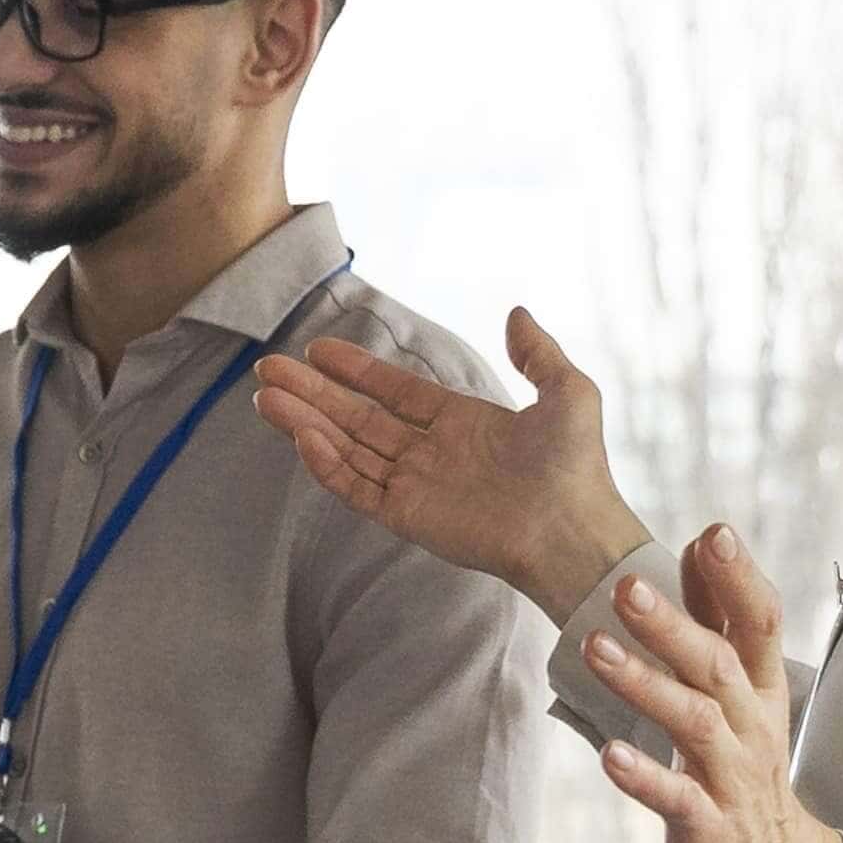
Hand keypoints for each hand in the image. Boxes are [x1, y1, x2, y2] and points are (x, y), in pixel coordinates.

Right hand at [256, 309, 653, 625]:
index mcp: (462, 423)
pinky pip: (357, 487)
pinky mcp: (407, 517)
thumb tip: (516, 312)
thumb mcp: (569, 392)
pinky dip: (327, 464)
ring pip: (346, 449)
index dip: (355, 370)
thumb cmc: (577, 467)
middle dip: (312, 393)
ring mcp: (415, 486)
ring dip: (306, 422)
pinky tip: (302, 438)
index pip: (393, 392)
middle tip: (267, 370)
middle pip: (357, 417)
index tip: (317, 350)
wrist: (574, 530)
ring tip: (265, 398)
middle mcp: (431, 453)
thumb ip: (538, 353)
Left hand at [582, 526, 842, 842]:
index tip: (713, 531)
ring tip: (595, 652)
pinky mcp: (707, 831)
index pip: (760, 623)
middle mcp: (751, 728)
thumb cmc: (740, 772)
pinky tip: (608, 756)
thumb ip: (717, 617)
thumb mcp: (737, 692)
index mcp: (760, 689)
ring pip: (695, 724)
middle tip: (624, 586)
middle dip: (673, 624)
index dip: (738, 579)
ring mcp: (731, 780)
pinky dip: (644, 777)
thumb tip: (701, 540)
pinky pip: (677, 801)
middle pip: (719, 666)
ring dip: (645, 686)